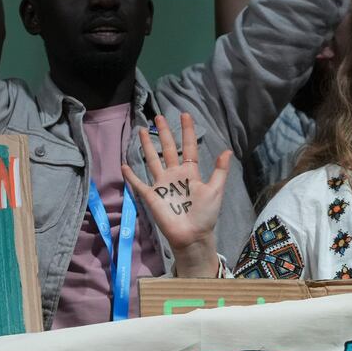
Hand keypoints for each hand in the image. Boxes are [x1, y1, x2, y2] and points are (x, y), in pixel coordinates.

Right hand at [123, 113, 232, 277]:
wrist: (192, 234)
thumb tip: (227, 150)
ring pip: (152, 160)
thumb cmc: (206, 214)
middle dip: (165, 132)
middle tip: (158, 117)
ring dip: (147, 146)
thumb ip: (220, 171)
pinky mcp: (151, 195)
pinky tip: (124, 165)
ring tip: (142, 130)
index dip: (188, 131)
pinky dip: (131, 175)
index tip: (185, 115)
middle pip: (169, 149)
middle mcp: (175, 174)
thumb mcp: (216, 190)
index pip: (189, 147)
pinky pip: (138, 183)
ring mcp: (161, 184)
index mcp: (191, 172)